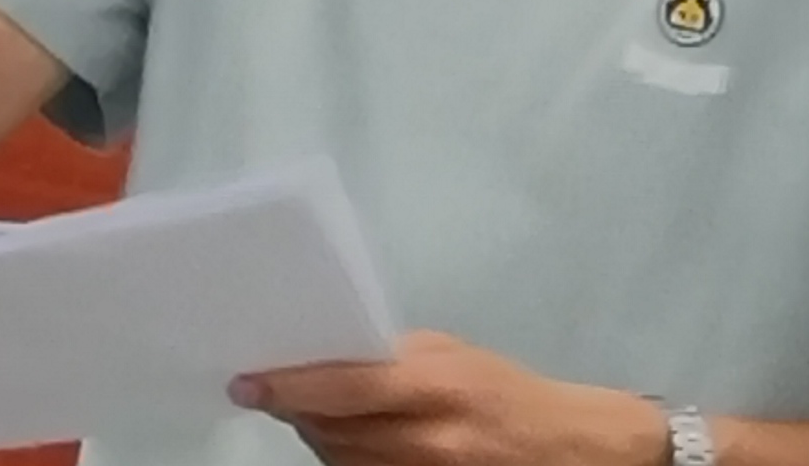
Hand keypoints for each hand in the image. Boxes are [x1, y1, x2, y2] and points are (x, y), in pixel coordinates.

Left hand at [237, 334, 662, 465]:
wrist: (562, 449)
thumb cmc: (505, 392)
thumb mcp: (453, 354)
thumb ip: (393, 357)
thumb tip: (331, 356)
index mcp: (433, 386)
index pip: (342, 388)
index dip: (288, 387)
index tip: (245, 383)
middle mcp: (424, 439)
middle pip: (330, 432)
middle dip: (298, 410)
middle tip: (275, 387)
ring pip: (338, 461)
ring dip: (317, 437)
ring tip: (313, 413)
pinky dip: (344, 460)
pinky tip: (347, 441)